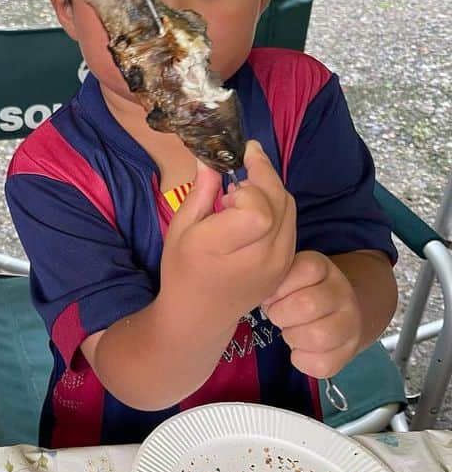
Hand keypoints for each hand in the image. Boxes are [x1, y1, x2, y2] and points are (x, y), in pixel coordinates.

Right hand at [160, 141, 295, 323]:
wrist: (200, 314)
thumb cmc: (182, 269)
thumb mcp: (180, 228)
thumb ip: (200, 192)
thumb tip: (209, 158)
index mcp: (221, 248)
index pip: (258, 208)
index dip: (251, 186)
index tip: (232, 177)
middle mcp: (258, 258)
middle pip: (280, 202)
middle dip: (264, 175)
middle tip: (243, 164)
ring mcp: (277, 265)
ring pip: (290, 209)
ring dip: (271, 189)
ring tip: (243, 192)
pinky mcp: (287, 266)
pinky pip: (291, 224)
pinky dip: (277, 207)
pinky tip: (254, 209)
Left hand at [261, 251, 362, 378]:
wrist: (337, 314)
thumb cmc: (296, 292)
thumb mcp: (286, 275)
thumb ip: (272, 277)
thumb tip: (249, 287)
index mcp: (323, 269)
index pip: (306, 269)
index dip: (280, 287)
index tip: (270, 295)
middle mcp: (342, 293)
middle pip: (307, 304)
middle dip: (280, 314)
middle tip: (276, 316)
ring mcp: (350, 323)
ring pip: (319, 336)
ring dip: (292, 337)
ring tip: (289, 332)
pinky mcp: (349, 353)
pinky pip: (322, 363)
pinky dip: (301, 360)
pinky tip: (298, 350)